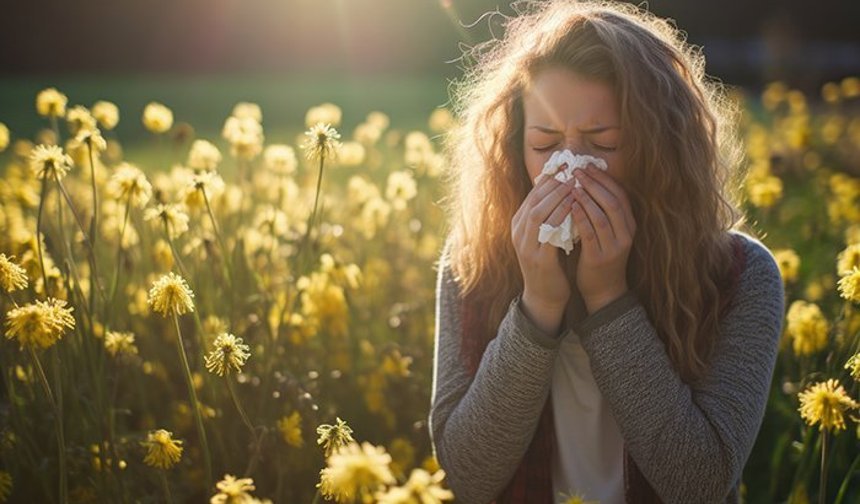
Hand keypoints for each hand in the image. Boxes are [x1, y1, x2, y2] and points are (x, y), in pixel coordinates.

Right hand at [511, 173, 577, 333]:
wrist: (544, 296)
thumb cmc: (549, 262)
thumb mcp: (545, 235)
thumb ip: (550, 215)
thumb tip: (563, 188)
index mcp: (519, 225)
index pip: (532, 195)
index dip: (548, 178)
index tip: (565, 164)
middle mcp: (518, 233)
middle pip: (533, 200)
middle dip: (553, 183)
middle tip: (571, 169)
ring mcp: (526, 246)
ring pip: (538, 212)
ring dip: (557, 196)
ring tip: (574, 183)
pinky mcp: (538, 258)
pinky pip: (549, 231)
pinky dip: (561, 216)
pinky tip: (575, 206)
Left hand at [571, 164, 636, 313]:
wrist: (604, 290)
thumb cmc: (601, 256)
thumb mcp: (607, 232)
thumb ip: (602, 211)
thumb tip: (585, 183)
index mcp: (629, 225)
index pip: (620, 195)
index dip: (605, 179)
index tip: (589, 166)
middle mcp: (626, 234)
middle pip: (613, 202)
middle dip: (595, 184)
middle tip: (577, 171)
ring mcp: (614, 247)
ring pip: (602, 215)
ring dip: (587, 198)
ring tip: (572, 185)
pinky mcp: (600, 257)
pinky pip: (590, 233)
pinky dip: (581, 217)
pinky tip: (570, 206)